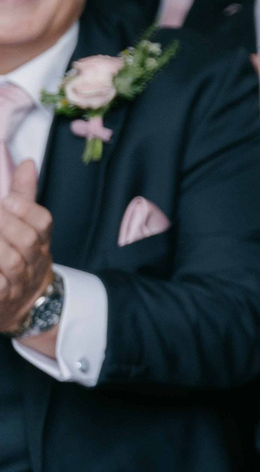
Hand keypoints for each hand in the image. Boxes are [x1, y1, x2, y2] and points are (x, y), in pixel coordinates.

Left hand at [0, 161, 53, 335]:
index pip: (43, 223)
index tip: (6, 199)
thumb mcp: (28, 230)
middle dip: (6, 224)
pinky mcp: (0, 301)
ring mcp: (18, 284)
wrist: (24, 309)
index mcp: (40, 243)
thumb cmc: (21, 261)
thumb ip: (25, 197)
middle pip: (28, 241)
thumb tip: (27, 163)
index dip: (27, 210)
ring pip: (11, 263)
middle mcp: (33, 263)